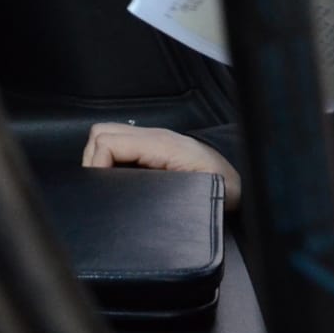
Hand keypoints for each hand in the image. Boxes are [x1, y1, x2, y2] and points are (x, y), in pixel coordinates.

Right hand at [82, 123, 242, 207]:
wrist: (242, 179)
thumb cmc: (224, 186)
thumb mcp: (197, 191)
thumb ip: (167, 192)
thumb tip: (132, 199)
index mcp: (161, 144)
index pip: (108, 141)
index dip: (95, 165)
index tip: (98, 190)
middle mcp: (153, 137)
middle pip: (101, 133)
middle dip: (91, 159)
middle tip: (96, 188)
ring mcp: (152, 141)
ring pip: (107, 137)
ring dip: (98, 158)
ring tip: (103, 185)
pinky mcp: (152, 149)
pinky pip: (119, 145)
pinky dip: (109, 159)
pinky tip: (115, 181)